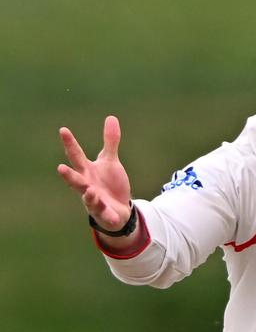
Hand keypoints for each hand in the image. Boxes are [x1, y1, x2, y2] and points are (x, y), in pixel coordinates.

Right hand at [57, 116, 131, 230]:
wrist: (118, 209)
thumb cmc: (109, 183)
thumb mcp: (111, 161)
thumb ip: (110, 142)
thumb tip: (111, 117)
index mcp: (87, 171)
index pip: (77, 156)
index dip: (70, 143)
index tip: (63, 130)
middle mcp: (87, 186)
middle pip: (76, 180)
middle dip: (69, 175)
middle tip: (60, 168)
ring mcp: (94, 201)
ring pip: (88, 199)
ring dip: (88, 196)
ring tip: (90, 190)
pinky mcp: (105, 214)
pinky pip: (105, 214)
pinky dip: (106, 213)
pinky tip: (109, 212)